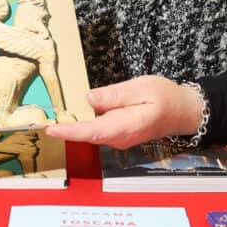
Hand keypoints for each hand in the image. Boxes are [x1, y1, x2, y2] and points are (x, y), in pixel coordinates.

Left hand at [44, 76, 203, 149]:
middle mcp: (118, 137)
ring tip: (52, 116)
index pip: (91, 131)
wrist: (184, 111)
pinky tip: (73, 115)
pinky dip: (84, 124)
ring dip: (72, 127)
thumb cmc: (166, 98)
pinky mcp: (118, 134)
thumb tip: (90, 98)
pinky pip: (97, 130)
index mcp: (124, 126)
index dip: (69, 131)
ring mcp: (118, 138)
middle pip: (87, 134)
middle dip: (65, 129)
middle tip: (41, 119)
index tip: (50, 129)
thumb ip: (115, 95)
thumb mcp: (141, 88)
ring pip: (91, 133)